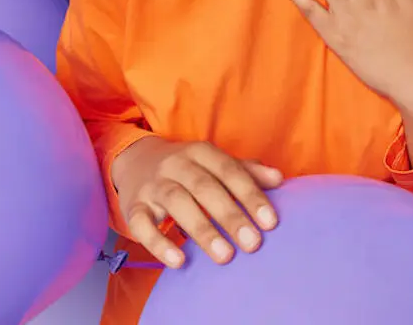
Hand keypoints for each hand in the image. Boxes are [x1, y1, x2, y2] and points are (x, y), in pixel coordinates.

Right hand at [110, 136, 282, 268]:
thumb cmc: (189, 170)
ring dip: (202, 230)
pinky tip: (179, 261)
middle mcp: (176, 164)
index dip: (250, 195)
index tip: (271, 223)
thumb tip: (279, 179)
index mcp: (201, 152)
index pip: (229, 171)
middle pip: (205, 187)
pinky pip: (142, 224)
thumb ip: (246, 172)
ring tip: (225, 256)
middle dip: (230, 216)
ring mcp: (153, 185)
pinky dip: (159, 243)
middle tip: (253, 244)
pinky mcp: (133, 206)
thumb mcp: (215, 164)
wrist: (136, 162)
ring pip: (177, 202)